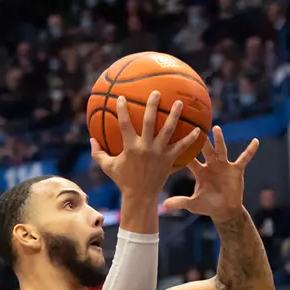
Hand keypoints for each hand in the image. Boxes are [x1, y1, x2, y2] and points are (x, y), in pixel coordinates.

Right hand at [89, 90, 203, 195]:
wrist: (140, 196)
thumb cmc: (123, 180)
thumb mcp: (108, 167)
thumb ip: (98, 153)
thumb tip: (91, 139)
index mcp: (130, 147)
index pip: (124, 124)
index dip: (122, 110)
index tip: (121, 97)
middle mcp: (146, 147)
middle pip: (150, 122)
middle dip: (153, 106)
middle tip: (157, 92)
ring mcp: (159, 153)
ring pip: (168, 130)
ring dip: (174, 116)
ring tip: (179, 103)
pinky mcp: (169, 159)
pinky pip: (181, 147)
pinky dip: (190, 138)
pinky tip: (198, 129)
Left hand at [163, 127, 260, 219]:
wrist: (224, 211)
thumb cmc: (208, 206)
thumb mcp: (193, 204)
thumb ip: (180, 202)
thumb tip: (164, 205)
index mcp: (199, 171)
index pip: (190, 158)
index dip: (184, 149)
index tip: (176, 136)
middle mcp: (211, 165)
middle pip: (205, 150)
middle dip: (201, 139)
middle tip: (194, 124)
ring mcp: (224, 165)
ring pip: (221, 150)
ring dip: (219, 140)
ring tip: (216, 128)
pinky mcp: (236, 170)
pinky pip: (244, 159)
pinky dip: (250, 151)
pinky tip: (256, 141)